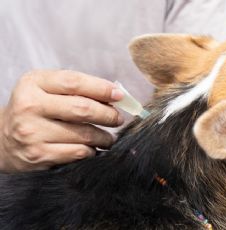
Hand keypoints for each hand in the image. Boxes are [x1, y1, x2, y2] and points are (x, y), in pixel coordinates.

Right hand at [0, 70, 123, 171]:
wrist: (1, 139)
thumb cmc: (34, 109)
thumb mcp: (46, 89)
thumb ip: (76, 88)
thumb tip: (115, 94)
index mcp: (33, 83)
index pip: (74, 82)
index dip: (101, 88)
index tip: (119, 95)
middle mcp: (30, 106)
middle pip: (82, 109)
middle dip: (108, 115)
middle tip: (118, 119)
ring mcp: (32, 132)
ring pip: (84, 134)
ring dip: (104, 136)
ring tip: (109, 137)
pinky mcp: (38, 154)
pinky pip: (78, 152)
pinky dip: (92, 151)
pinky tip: (93, 148)